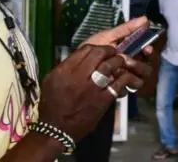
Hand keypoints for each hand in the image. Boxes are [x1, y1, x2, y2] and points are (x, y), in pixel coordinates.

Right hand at [38, 19, 152, 141]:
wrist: (57, 129)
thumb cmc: (51, 105)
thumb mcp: (50, 80)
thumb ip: (63, 66)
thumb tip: (77, 58)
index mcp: (65, 69)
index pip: (84, 49)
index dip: (95, 47)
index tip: (100, 50)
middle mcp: (79, 75)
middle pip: (98, 54)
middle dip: (108, 50)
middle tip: (113, 52)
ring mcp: (92, 87)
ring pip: (109, 66)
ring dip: (118, 61)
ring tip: (121, 61)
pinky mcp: (102, 99)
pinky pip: (117, 84)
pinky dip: (124, 78)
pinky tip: (127, 76)